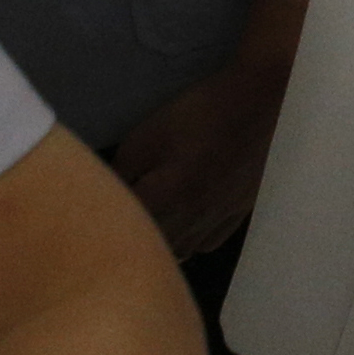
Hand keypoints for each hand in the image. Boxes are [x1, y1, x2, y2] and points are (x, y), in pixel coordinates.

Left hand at [106, 48, 288, 254]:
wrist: (260, 100)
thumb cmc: (198, 114)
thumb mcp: (146, 136)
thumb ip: (121, 173)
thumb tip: (108, 197)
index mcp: (164, 201)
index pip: (125, 231)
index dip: (106, 226)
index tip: (93, 216)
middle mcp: (192, 220)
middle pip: (154, 250)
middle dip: (132, 240)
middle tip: (116, 223)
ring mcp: (219, 218)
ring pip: (182, 253)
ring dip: (162, 247)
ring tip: (150, 227)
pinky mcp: (240, 209)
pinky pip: (210, 243)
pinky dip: (192, 242)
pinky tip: (186, 224)